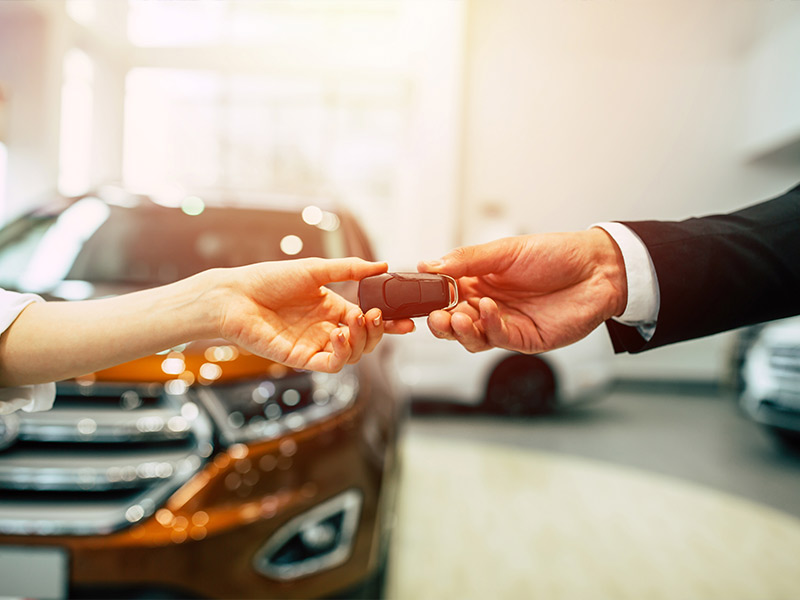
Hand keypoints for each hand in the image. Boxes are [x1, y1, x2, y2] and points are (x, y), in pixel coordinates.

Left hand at [216, 257, 414, 371]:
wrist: (234, 296)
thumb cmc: (268, 279)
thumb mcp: (315, 269)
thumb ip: (350, 270)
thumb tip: (383, 266)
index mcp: (331, 308)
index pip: (367, 320)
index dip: (388, 323)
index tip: (407, 321)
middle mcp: (325, 328)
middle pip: (365, 340)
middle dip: (379, 331)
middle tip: (380, 316)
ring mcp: (314, 345)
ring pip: (353, 355)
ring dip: (362, 340)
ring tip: (357, 320)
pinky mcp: (300, 358)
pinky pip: (331, 364)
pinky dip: (342, 353)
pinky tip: (340, 333)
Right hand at [418, 229, 626, 353]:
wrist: (598, 268)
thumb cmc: (555, 254)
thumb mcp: (505, 249)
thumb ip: (466, 259)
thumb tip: (428, 265)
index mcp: (479, 282)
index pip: (444, 295)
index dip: (429, 299)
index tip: (417, 296)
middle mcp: (488, 306)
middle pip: (453, 323)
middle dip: (439, 322)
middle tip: (435, 316)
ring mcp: (506, 325)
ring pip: (471, 338)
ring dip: (460, 330)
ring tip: (457, 317)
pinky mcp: (525, 339)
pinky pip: (499, 339)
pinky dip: (489, 327)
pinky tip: (488, 311)